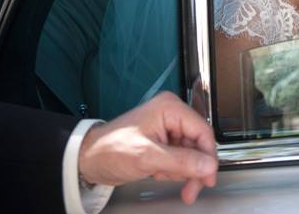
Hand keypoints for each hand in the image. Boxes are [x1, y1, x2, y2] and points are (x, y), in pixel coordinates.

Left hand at [78, 91, 217, 204]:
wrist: (89, 159)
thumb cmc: (111, 150)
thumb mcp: (148, 156)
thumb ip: (181, 161)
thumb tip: (209, 166)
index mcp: (170, 108)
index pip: (202, 131)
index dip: (209, 156)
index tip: (208, 178)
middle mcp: (171, 115)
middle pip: (198, 145)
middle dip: (193, 169)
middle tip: (190, 190)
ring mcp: (168, 128)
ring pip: (191, 155)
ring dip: (180, 172)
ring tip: (160, 175)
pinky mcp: (163, 142)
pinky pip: (180, 159)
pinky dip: (172, 171)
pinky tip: (158, 172)